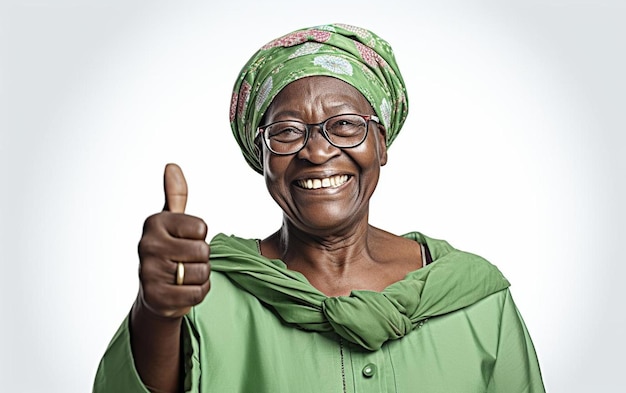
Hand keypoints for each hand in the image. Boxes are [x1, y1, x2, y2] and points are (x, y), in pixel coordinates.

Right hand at [137, 163, 210, 318]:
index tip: (184, 240)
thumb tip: (172, 166)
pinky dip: (197, 293)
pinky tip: (182, 290)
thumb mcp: (172, 221)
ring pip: (202, 273)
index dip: (199, 237)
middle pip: (203, 251)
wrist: (154, 293)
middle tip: (184, 262)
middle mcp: (147, 245)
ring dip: (199, 277)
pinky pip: (197, 293)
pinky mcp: (157, 297)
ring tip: (182, 276)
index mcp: (154, 223)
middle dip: (201, 259)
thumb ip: (176, 195)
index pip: (201, 228)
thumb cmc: (168, 251)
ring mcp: (150, 272)